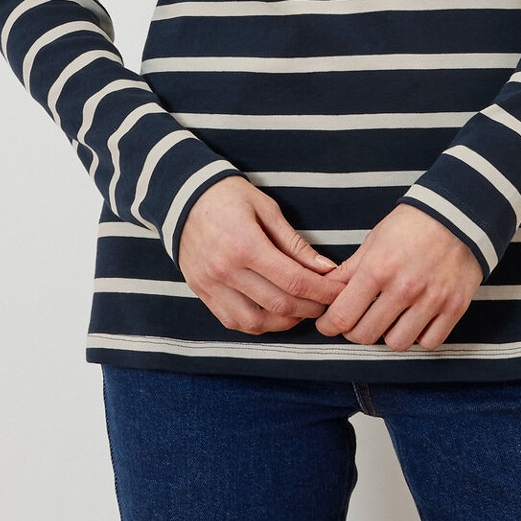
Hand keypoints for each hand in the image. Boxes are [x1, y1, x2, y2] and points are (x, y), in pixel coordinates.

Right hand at [177, 177, 339, 333]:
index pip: (293, 280)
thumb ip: (295, 243)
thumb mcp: (267, 209)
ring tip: (300, 310)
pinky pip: (232, 321)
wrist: (182, 196)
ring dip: (284, 322)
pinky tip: (272, 314)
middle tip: (326, 303)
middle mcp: (225, 270)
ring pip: (255, 322)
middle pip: (278, 305)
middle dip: (309, 308)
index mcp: (245, 245)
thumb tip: (325, 268)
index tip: (338, 292)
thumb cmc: (229, 196)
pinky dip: (257, 324)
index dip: (321, 291)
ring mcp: (210, 285)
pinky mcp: (201, 292)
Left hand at [315, 204, 482, 351]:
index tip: (327, 324)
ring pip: (396, 344)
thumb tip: (325, 292)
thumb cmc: (413, 223)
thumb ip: (349, 270)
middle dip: (354, 331)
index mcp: (378, 268)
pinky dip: (418, 336)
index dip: (328, 325)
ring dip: (387, 335)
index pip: (342, 316)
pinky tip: (414, 321)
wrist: (460, 213)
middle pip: (365, 335)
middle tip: (356, 321)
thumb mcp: (374, 240)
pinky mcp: (454, 307)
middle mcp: (404, 288)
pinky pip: (428, 342)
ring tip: (388, 319)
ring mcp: (431, 300)